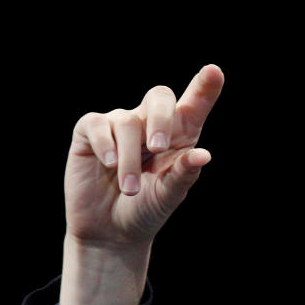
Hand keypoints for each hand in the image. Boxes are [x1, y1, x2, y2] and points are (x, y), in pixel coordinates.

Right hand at [64, 64, 223, 248]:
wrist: (110, 233)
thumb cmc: (146, 209)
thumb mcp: (169, 195)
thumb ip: (184, 174)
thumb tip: (203, 154)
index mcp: (179, 135)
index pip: (194, 104)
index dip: (205, 86)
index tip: (214, 71)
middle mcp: (149, 123)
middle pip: (160, 96)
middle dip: (161, 118)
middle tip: (158, 148)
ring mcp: (119, 124)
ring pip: (127, 123)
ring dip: (130, 158)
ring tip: (130, 187)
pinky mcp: (90, 132)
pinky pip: (97, 124)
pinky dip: (106, 144)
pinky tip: (109, 164)